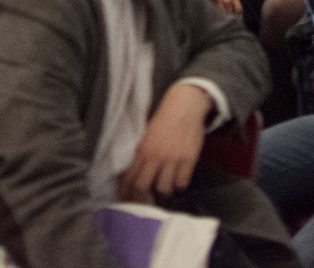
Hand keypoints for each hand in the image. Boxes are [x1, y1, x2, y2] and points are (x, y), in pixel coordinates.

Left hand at [117, 83, 210, 202]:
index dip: (125, 193)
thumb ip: (139, 154)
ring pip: (163, 188)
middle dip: (140, 200)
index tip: (125, 201)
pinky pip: (182, 183)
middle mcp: (155, 156)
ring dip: (162, 190)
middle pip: (142, 186)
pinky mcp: (188, 160)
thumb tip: (128, 174)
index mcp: (141, 149)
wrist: (183, 107)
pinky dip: (179, 184)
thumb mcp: (145, 136)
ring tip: (163, 187)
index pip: (128, 177)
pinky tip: (177, 179)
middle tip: (142, 205)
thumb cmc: (163, 121)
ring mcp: (172, 159)